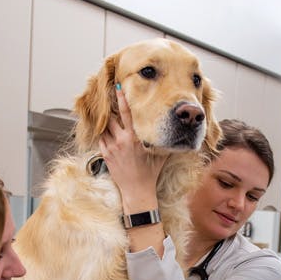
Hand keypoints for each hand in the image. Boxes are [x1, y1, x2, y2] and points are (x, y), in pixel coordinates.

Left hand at [99, 86, 165, 208]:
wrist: (137, 191)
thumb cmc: (150, 173)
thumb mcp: (160, 155)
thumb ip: (165, 141)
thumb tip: (179, 132)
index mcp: (135, 138)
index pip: (126, 113)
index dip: (122, 99)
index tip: (118, 87)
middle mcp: (122, 140)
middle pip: (111, 117)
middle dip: (110, 109)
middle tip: (110, 101)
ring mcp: (112, 148)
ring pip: (104, 128)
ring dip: (106, 122)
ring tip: (109, 117)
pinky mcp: (105, 155)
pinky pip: (101, 139)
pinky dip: (103, 134)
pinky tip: (107, 133)